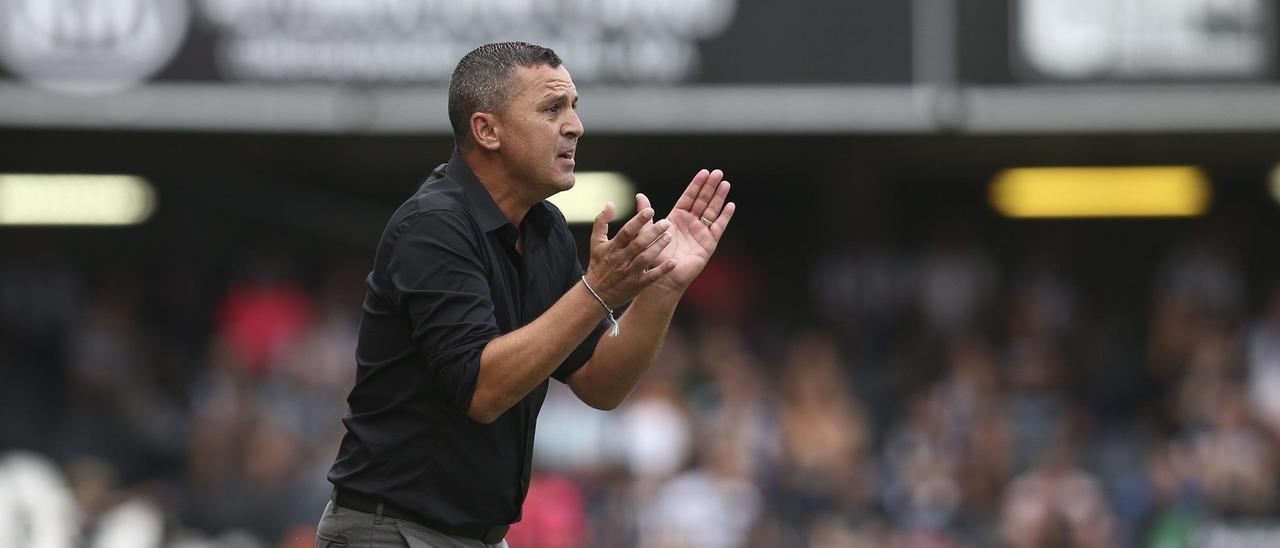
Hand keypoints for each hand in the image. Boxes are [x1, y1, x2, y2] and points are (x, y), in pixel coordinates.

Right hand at [585, 203, 676, 307]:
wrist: (596, 294)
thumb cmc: (598, 265)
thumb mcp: (596, 242)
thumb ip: (601, 222)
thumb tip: (610, 204)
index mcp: (612, 248)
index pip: (626, 232)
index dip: (638, 221)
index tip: (650, 211)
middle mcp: (621, 259)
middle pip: (638, 244)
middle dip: (653, 232)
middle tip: (666, 222)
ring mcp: (630, 273)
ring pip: (645, 258)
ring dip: (658, 247)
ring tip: (669, 236)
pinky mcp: (637, 285)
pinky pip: (651, 277)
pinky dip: (662, 270)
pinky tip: (673, 262)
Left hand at [639, 169, 735, 293]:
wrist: (663, 277)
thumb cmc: (654, 257)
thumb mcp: (648, 232)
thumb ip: (646, 214)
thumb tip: (640, 195)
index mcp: (677, 218)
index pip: (689, 197)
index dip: (696, 185)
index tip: (704, 172)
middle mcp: (690, 223)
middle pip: (703, 201)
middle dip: (710, 187)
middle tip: (718, 172)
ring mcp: (700, 232)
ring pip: (712, 211)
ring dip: (719, 197)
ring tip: (725, 183)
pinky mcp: (708, 244)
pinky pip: (718, 228)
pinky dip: (724, 217)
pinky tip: (730, 205)